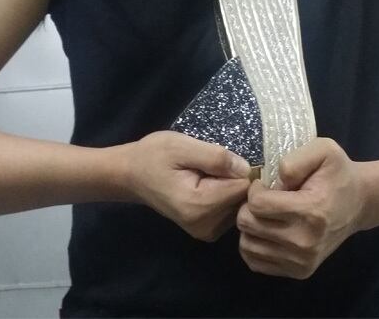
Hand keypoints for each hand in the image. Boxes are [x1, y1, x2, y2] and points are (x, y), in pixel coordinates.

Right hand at [125, 131, 251, 241]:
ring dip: (228, 187)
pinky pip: (231, 210)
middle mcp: (206, 225)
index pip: (243, 187)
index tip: (219, 160)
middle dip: (232, 179)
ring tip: (204, 176)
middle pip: (243, 198)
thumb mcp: (182, 146)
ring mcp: (207, 231)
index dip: (237, 169)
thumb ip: (216, 157)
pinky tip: (207, 187)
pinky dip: (224, 196)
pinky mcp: (207, 231)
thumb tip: (247, 169)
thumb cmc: (154, 156)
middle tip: (206, 167)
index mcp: (199, 205)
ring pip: (239, 205)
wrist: (131, 175)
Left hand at [236, 138, 366, 278]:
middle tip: (264, 199)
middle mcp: (305, 242)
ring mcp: (302, 261)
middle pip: (247, 224)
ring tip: (266, 215)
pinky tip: (267, 230)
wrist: (358, 203)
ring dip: (250, 227)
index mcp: (311, 211)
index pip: (257, 204)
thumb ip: (294, 161)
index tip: (266, 184)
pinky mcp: (298, 272)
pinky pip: (255, 261)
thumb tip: (274, 183)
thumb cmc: (337, 174)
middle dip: (248, 207)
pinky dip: (255, 245)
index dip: (255, 189)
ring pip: (247, 245)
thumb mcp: (323, 150)